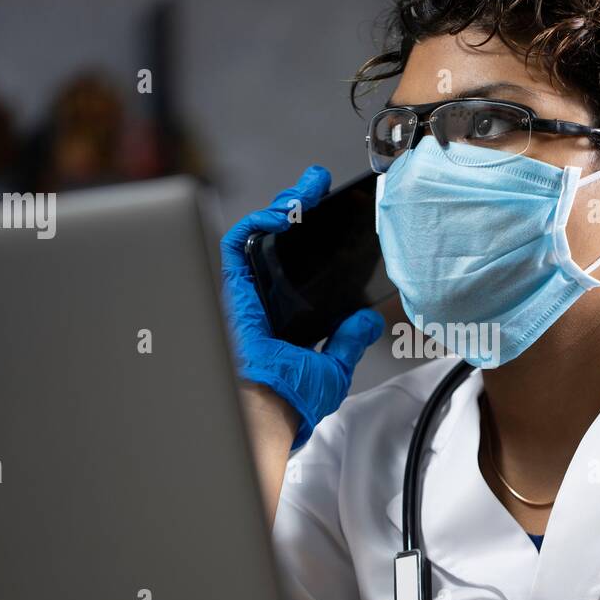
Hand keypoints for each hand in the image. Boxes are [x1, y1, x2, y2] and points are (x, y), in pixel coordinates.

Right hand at [220, 165, 383, 448]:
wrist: (270, 412)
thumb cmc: (290, 401)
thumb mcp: (332, 366)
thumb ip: (348, 340)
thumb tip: (366, 321)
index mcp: (281, 320)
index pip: (294, 268)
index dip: (309, 241)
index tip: (332, 220)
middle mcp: (260, 304)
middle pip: (274, 244)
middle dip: (293, 210)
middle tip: (315, 187)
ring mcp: (245, 296)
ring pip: (256, 239)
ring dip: (279, 208)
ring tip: (305, 189)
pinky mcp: (233, 290)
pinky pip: (238, 247)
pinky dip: (257, 224)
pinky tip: (283, 212)